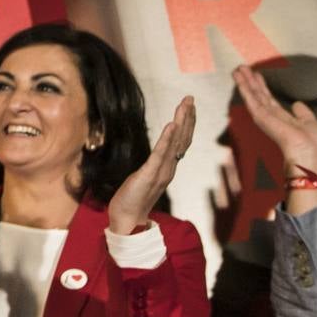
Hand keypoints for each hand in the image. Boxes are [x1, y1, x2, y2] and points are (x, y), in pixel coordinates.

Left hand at [107, 96, 195, 233]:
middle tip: (190, 98)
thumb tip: (161, 154)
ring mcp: (160, 170)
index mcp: (168, 166)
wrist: (127, 219)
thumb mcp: (146, 176)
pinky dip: (167, 139)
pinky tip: (171, 125)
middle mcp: (168, 167)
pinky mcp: (149, 174)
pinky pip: (160, 154)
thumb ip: (155, 165)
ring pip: (175, 143)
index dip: (186, 123)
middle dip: (187, 117)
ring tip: (184, 105)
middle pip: (182, 138)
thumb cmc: (134, 198)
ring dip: (180, 122)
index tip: (189, 106)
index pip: (181, 141)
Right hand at [232, 64, 316, 177]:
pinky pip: (251, 99)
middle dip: (250, 82)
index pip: (269, 100)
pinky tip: (240, 78)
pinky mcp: (261, 117)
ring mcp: (265, 117)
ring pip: (253, 96)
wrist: (310, 154)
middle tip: (242, 68)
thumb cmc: (313, 145)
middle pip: (258, 96)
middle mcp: (271, 118)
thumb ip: (303, 114)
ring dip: (244, 82)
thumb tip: (297, 104)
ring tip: (237, 69)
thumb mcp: (312, 124)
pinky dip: (244, 88)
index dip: (263, 87)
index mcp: (283, 119)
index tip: (257, 76)